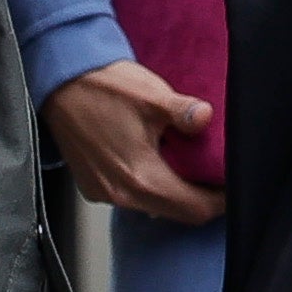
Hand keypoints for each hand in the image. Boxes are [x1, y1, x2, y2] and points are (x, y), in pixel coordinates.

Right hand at [43, 58, 225, 224]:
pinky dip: (150, 185)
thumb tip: (207, 118)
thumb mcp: (152, 96)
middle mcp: (120, 194)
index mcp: (140, 179)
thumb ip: (185, 113)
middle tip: (216, 175)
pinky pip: (132, 196)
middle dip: (200, 197)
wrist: (59, 79)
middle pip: (176, 212)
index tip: (232, 185)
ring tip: (189, 165)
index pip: (194, 209)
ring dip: (174, 191)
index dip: (220, 201)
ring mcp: (103, 192)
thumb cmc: (102, 86)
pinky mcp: (92, 185)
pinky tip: (158, 161)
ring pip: (154, 206)